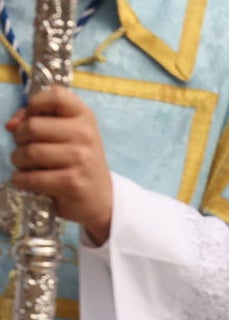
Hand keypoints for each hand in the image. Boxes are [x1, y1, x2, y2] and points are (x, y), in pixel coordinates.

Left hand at [6, 87, 112, 245]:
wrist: (101, 199)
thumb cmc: (78, 162)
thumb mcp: (68, 135)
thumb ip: (40, 120)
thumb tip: (11, 125)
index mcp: (85, 117)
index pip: (56, 95)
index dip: (35, 104)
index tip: (32, 118)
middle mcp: (86, 135)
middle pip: (33, 126)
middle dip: (20, 138)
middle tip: (25, 148)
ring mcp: (81, 159)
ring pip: (30, 152)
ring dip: (18, 161)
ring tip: (25, 166)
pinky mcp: (72, 183)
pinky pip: (32, 177)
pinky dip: (21, 180)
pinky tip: (26, 181)